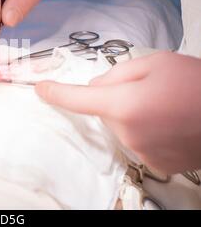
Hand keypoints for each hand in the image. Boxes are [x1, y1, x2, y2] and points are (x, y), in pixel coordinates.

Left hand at [35, 52, 200, 173]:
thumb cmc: (196, 84)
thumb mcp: (156, 63)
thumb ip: (117, 73)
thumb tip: (97, 87)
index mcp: (124, 104)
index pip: (78, 99)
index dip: (56, 93)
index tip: (41, 90)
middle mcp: (127, 133)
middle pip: (104, 110)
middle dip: (116, 98)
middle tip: (148, 90)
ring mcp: (141, 151)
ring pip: (120, 126)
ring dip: (131, 115)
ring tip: (164, 105)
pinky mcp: (154, 163)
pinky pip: (135, 140)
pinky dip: (144, 130)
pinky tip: (168, 122)